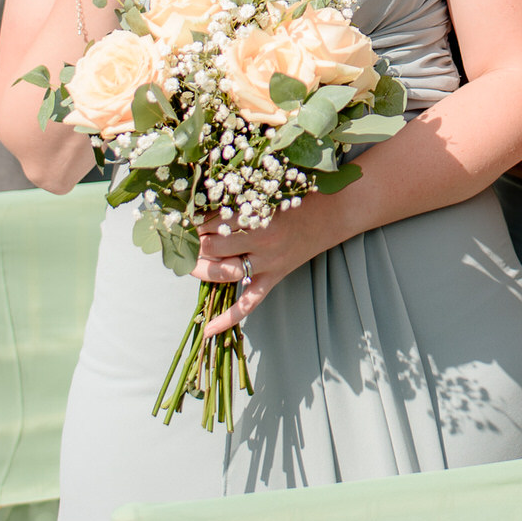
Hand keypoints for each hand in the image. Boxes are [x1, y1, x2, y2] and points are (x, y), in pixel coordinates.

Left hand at [193, 199, 337, 332]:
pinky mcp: (274, 278)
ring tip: (190, 263)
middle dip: (195, 243)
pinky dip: (228, 318)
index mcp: (259, 215)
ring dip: (202, 269)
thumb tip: (207, 203)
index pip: (214, 222)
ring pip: (224, 273)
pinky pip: (249, 303)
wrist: (334, 211)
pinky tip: (209, 330)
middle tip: (187, 237)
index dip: (195, 221)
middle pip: (214, 248)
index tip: (187, 217)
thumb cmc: (301, 195)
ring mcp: (268, 263)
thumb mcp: (269, 189)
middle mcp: (262, 242)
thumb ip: (242, 196)